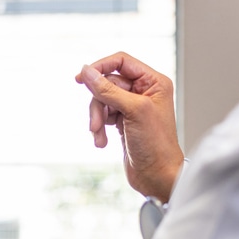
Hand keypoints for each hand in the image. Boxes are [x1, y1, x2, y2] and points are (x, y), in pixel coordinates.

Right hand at [76, 53, 183, 201]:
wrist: (157, 176)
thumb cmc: (156, 145)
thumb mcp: (132, 111)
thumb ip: (108, 89)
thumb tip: (86, 71)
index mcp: (153, 82)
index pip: (121, 62)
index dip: (100, 67)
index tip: (81, 78)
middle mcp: (144, 92)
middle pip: (108, 83)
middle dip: (98, 103)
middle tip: (95, 123)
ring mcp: (133, 107)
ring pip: (102, 100)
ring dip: (97, 118)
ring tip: (98, 136)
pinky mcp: (123, 122)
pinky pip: (103, 116)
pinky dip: (99, 128)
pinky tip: (102, 141)